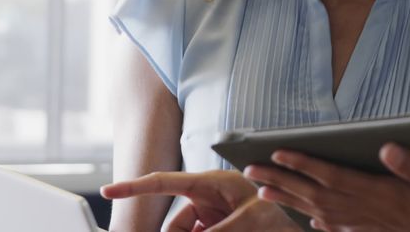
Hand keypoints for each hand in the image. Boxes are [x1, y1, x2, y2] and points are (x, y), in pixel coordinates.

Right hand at [100, 170, 299, 231]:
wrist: (301, 209)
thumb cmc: (279, 205)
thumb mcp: (250, 220)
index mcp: (208, 182)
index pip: (163, 182)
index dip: (133, 187)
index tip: (108, 191)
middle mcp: (205, 197)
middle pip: (173, 224)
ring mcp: (210, 213)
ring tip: (232, 231)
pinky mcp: (216, 225)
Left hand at [244, 143, 409, 231]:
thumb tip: (386, 147)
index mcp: (386, 196)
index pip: (334, 177)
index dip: (303, 164)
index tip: (274, 153)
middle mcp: (374, 214)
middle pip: (318, 196)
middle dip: (281, 181)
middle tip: (249, 172)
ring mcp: (375, 229)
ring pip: (323, 214)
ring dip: (291, 202)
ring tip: (263, 192)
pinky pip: (342, 230)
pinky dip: (321, 223)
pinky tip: (311, 222)